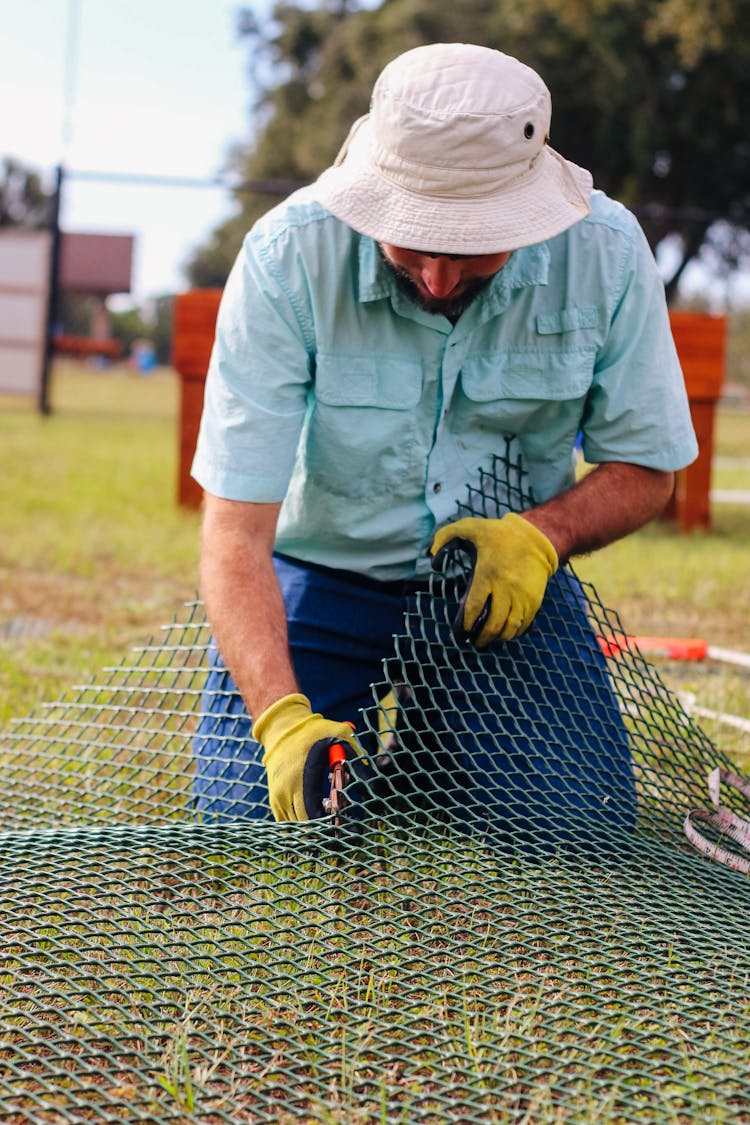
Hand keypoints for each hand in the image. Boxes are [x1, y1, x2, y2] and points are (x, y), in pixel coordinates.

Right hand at [252, 693, 358, 820]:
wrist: (282, 726)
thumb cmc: (313, 731)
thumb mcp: (339, 739)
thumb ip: (357, 763)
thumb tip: (375, 786)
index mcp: (303, 778)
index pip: (315, 815)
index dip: (332, 827)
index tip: (348, 830)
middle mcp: (286, 790)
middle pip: (305, 826)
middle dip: (325, 829)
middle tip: (342, 827)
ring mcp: (277, 795)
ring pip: (294, 826)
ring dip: (312, 827)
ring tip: (328, 819)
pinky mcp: (274, 796)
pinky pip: (285, 820)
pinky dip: (300, 823)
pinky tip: (314, 815)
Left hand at [430, 513, 557, 647]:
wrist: (535, 537)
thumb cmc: (497, 533)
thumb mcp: (468, 527)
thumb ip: (444, 537)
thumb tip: (433, 561)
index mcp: (487, 574)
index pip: (474, 608)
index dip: (465, 625)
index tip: (460, 633)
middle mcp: (506, 588)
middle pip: (493, 623)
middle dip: (482, 638)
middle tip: (473, 642)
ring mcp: (522, 596)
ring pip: (510, 628)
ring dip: (497, 638)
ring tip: (488, 640)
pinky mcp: (534, 600)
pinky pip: (524, 624)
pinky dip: (513, 633)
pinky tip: (505, 634)